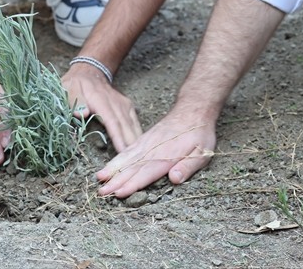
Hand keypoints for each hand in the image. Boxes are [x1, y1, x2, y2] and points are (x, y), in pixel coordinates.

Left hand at [63, 63, 141, 151]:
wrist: (89, 72)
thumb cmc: (76, 85)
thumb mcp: (68, 88)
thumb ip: (74, 100)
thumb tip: (81, 113)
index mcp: (101, 100)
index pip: (112, 121)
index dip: (118, 137)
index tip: (123, 152)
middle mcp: (116, 103)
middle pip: (126, 126)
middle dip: (131, 145)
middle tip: (134, 163)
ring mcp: (123, 105)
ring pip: (133, 125)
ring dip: (137, 142)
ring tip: (141, 159)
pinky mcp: (127, 107)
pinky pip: (135, 123)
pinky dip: (139, 135)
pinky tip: (141, 148)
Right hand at [96, 107, 216, 197]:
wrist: (193, 109)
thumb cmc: (200, 134)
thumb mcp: (203, 152)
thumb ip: (188, 166)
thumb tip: (174, 179)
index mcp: (167, 155)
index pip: (147, 173)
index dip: (132, 184)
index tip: (118, 193)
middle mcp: (153, 149)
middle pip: (132, 167)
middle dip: (116, 181)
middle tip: (101, 192)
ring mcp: (147, 143)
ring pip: (127, 157)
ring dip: (113, 169)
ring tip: (99, 178)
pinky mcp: (144, 139)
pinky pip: (128, 150)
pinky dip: (117, 158)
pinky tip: (110, 166)